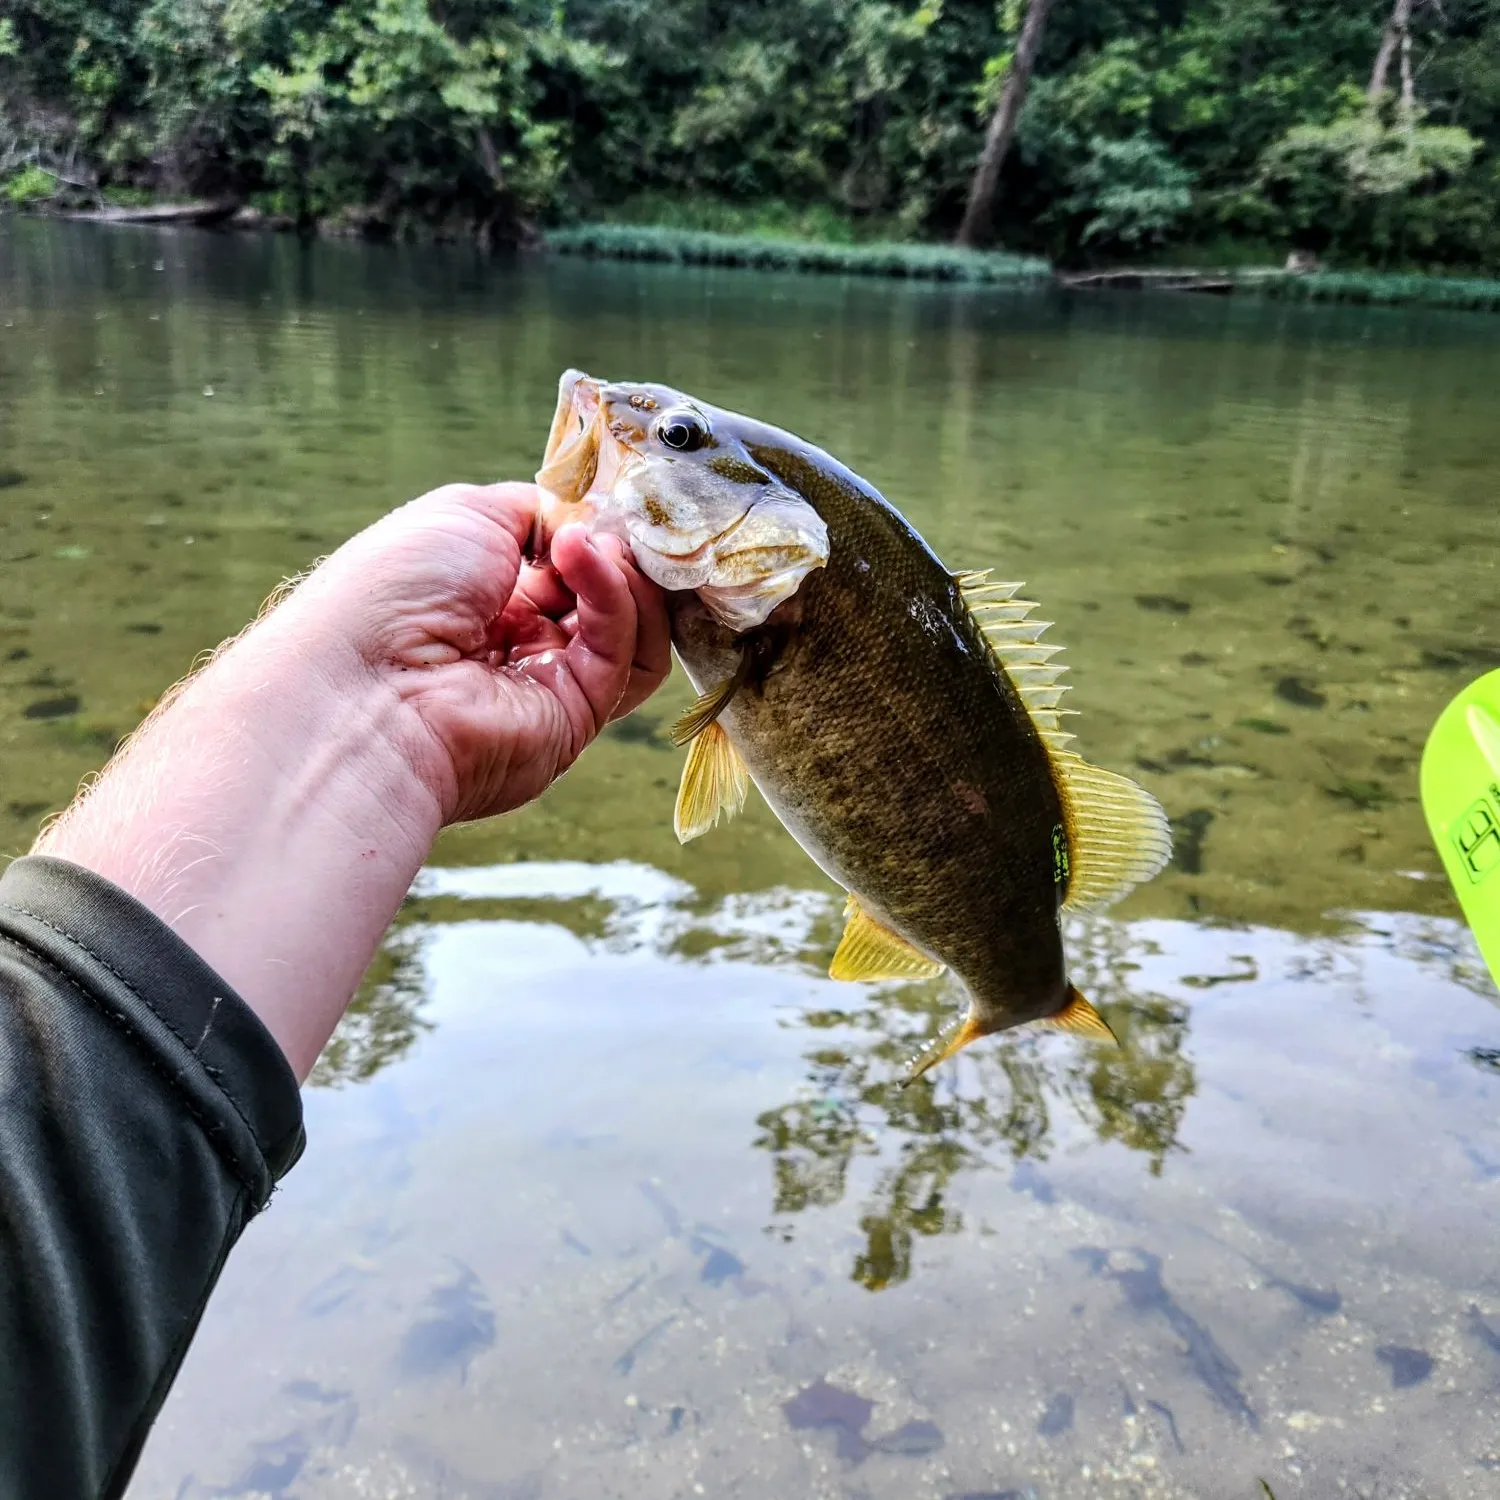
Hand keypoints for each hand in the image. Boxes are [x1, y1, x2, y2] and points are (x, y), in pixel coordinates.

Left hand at [292, 481, 670, 822]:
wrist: (366, 687)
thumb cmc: (392, 592)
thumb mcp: (466, 514)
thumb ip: (540, 511)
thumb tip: (589, 523)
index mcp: (486, 596)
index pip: (570, 559)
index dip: (596, 525)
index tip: (607, 498)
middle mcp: (521, 641)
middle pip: (612, 591)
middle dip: (621, 547)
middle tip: (617, 518)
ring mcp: (552, 682)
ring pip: (633, 626)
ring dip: (626, 572)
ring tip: (593, 542)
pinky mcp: (577, 717)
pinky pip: (623, 654)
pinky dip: (615, 597)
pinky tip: (583, 560)